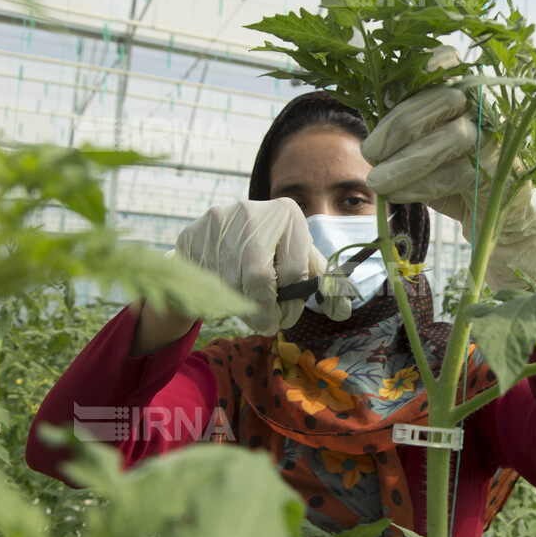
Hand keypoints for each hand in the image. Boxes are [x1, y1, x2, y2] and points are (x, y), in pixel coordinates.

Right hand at [172, 198, 328, 334]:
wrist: (225, 232)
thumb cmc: (274, 249)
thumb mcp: (302, 258)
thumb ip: (324, 283)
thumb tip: (342, 312)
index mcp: (287, 214)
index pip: (293, 270)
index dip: (292, 302)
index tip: (287, 316)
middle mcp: (253, 212)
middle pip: (259, 277)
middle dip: (266, 310)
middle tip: (269, 325)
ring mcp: (219, 221)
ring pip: (232, 283)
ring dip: (243, 307)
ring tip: (251, 312)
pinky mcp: (193, 234)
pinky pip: (207, 280)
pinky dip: (220, 297)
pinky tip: (229, 296)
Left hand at [362, 48, 535, 290]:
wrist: (490, 214)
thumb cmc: (449, 174)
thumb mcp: (422, 147)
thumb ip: (401, 130)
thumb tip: (367, 127)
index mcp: (461, 89)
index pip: (447, 62)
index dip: (429, 61)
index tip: (398, 80)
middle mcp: (482, 105)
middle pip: (439, 101)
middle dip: (397, 129)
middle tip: (369, 155)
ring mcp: (494, 134)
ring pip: (449, 139)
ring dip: (404, 163)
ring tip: (376, 182)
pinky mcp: (499, 167)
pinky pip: (457, 173)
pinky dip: (421, 186)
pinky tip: (398, 194)